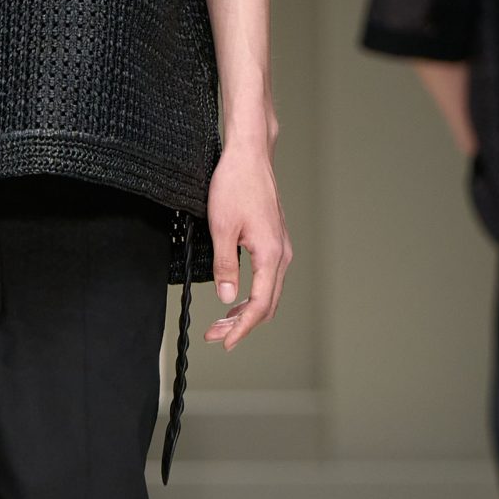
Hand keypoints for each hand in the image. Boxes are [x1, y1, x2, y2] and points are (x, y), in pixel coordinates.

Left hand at [202, 141, 290, 350]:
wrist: (250, 156)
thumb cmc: (236, 185)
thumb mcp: (221, 228)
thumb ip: (225, 266)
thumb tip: (226, 297)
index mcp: (270, 255)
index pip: (260, 306)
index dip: (242, 329)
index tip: (225, 342)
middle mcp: (282, 255)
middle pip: (267, 304)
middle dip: (242, 325)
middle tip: (217, 336)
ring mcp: (281, 248)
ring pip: (268, 292)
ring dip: (246, 311)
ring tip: (221, 322)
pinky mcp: (275, 241)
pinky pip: (268, 278)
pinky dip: (253, 295)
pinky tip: (235, 298)